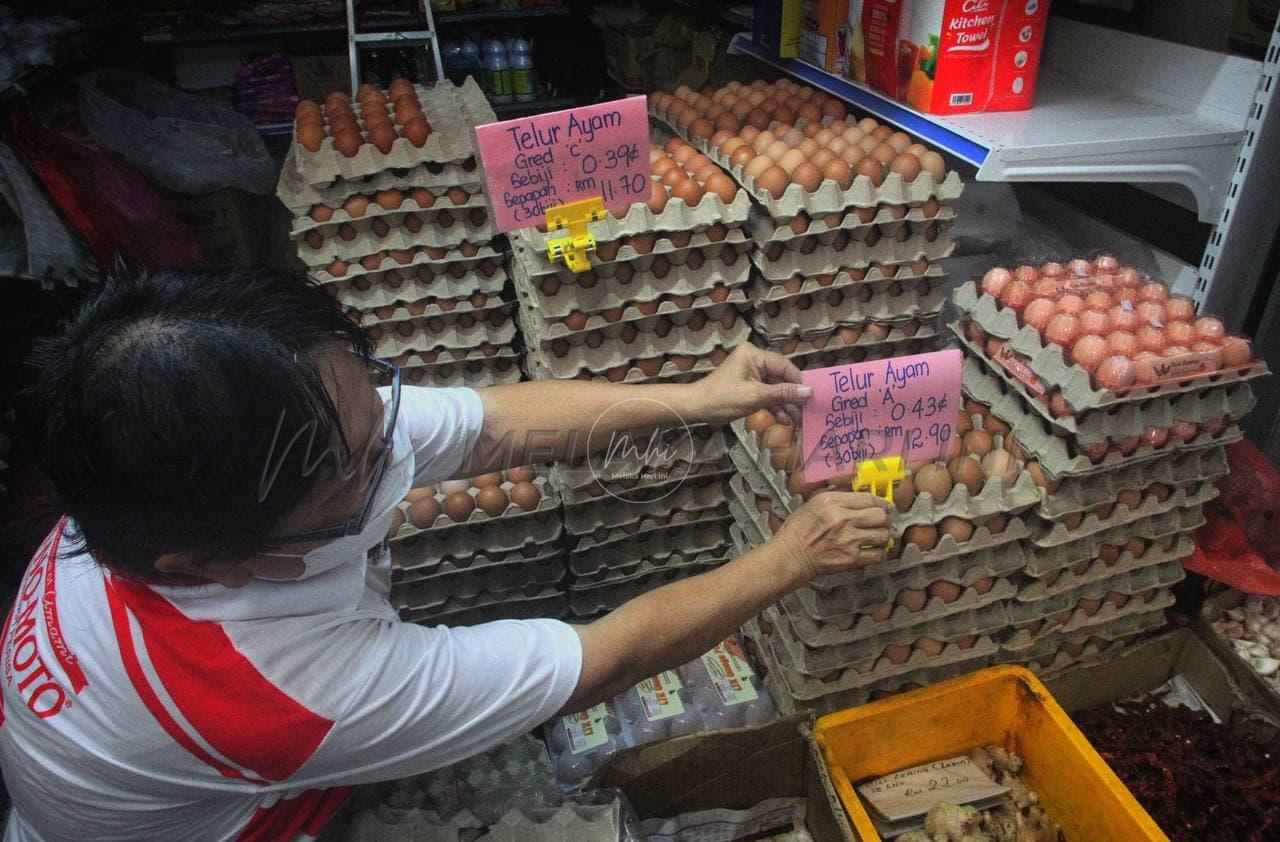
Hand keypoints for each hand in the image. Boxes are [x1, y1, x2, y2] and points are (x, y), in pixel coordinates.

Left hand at [687, 344, 811, 425]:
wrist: (697, 409)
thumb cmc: (721, 399)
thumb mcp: (754, 397)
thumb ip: (782, 393)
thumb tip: (809, 392)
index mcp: (754, 355)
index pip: (784, 366)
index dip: (798, 382)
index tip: (811, 398)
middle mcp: (755, 360)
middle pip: (782, 377)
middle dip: (793, 396)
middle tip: (806, 412)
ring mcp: (752, 373)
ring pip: (776, 388)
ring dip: (786, 404)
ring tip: (798, 420)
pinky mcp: (750, 385)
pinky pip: (768, 394)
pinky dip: (775, 406)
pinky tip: (785, 419)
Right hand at [769, 492, 891, 581]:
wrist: (791, 555)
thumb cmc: (799, 530)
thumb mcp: (814, 503)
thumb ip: (837, 497)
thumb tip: (860, 496)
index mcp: (832, 502)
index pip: (868, 498)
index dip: (881, 502)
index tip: (885, 506)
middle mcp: (842, 518)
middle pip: (880, 515)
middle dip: (884, 518)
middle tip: (882, 522)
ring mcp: (848, 539)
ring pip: (883, 535)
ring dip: (883, 536)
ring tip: (877, 537)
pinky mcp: (851, 558)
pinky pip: (878, 554)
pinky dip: (879, 553)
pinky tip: (873, 551)